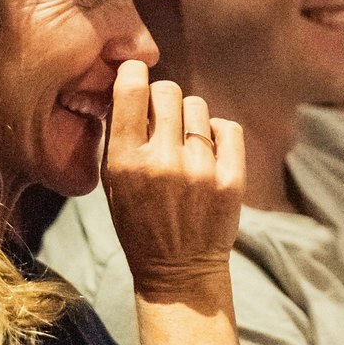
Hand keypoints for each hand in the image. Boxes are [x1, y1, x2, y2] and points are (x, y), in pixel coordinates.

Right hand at [102, 60, 244, 300]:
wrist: (178, 270)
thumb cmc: (139, 224)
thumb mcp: (112, 184)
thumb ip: (118, 137)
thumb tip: (128, 87)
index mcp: (126, 162)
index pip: (131, 90)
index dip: (134, 73)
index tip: (136, 76)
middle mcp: (163, 161)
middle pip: (168, 90)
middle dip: (162, 98)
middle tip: (161, 119)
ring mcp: (200, 170)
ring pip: (198, 107)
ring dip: (189, 119)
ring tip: (185, 144)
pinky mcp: (231, 179)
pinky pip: (227, 127)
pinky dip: (218, 134)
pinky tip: (208, 152)